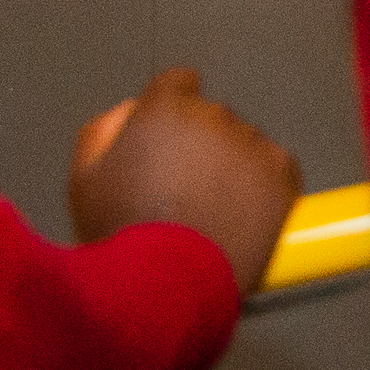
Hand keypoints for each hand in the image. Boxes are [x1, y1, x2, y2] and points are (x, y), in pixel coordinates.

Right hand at [70, 68, 301, 295]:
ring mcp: (254, 144)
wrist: (164, 284)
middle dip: (197, 145)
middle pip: (210, 118)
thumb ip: (105, 131)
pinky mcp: (283, 174)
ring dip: (229, 167)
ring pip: (243, 145)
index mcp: (166, 108)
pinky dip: (262, 188)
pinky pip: (275, 169)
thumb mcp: (86, 178)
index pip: (176, 84)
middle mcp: (215, 115)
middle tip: (179, 192)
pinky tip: (235, 218)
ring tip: (204, 215)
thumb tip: (130, 113)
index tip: (165, 142)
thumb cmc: (120, 235)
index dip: (168, 114)